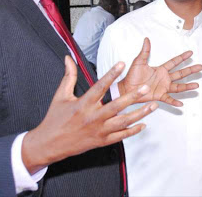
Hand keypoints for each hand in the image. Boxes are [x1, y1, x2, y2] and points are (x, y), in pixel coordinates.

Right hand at [22, 56, 157, 174]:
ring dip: (140, 114)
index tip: (122, 64)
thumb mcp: (60, 95)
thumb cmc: (55, 118)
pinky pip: (120, 136)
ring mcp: (98, 131)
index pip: (100, 86)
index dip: (111, 74)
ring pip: (123, 122)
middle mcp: (93, 117)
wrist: (49, 144)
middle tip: (146, 87)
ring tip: (153, 105)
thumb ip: (69, 76)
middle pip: (117, 106)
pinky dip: (133, 131)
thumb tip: (69, 58)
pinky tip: (143, 124)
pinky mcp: (101, 141)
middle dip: (133, 96)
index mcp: (83, 104)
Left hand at [118, 37, 201, 106]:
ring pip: (178, 86)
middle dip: (191, 70)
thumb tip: (146, 39)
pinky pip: (168, 99)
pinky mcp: (159, 95)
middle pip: (180, 73)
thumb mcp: (139, 61)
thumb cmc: (131, 76)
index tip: (191, 53)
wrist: (126, 88)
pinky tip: (181, 103)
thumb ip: (145, 51)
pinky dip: (174, 102)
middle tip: (200, 67)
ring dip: (187, 86)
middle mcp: (164, 78)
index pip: (174, 62)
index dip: (182, 57)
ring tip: (196, 85)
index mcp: (160, 69)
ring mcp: (163, 87)